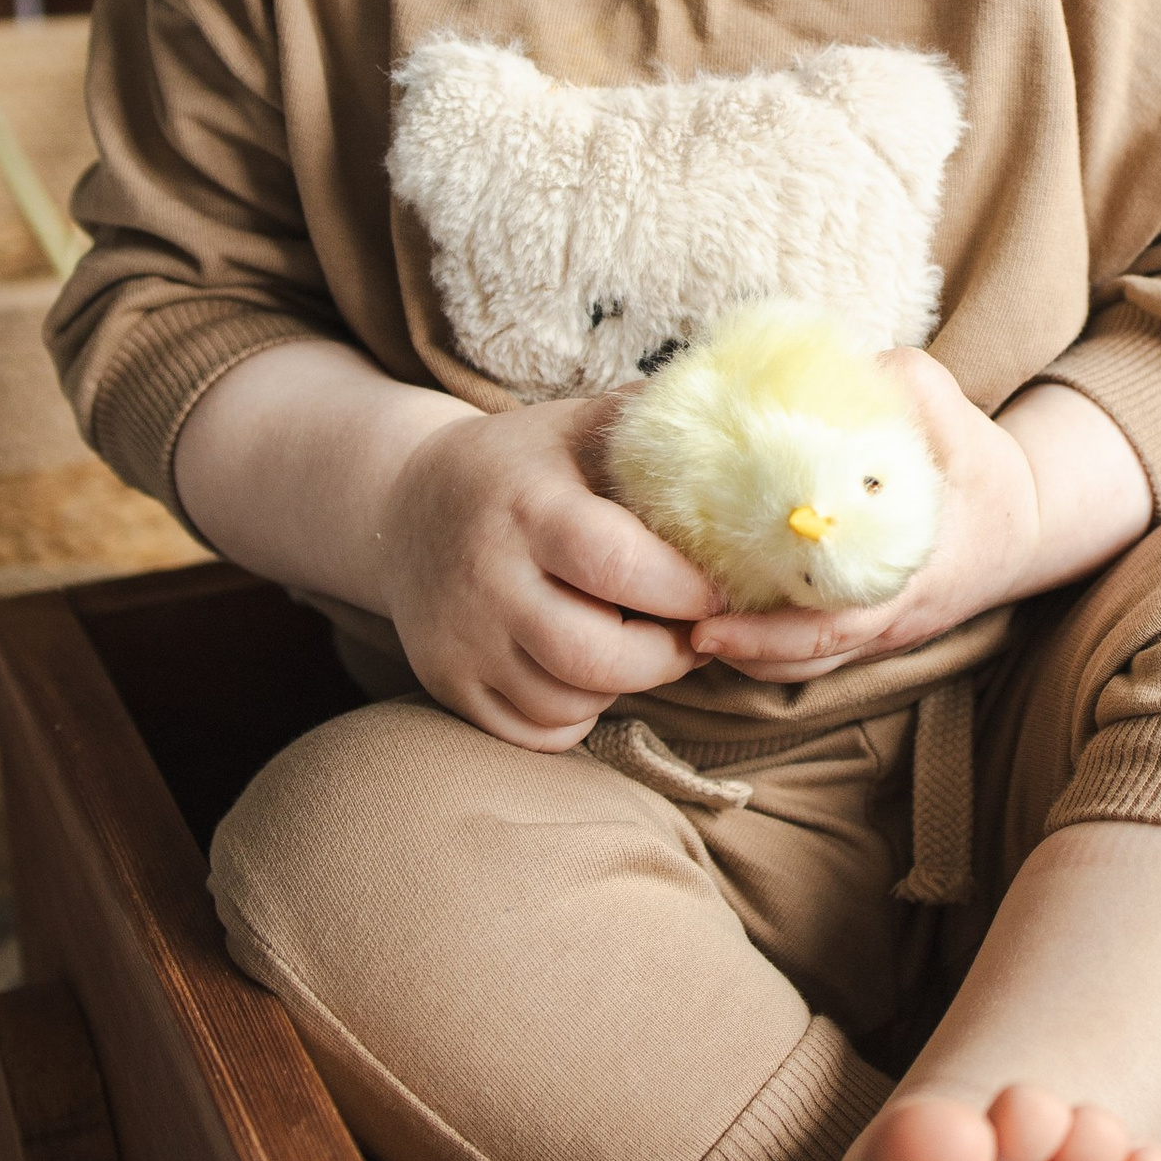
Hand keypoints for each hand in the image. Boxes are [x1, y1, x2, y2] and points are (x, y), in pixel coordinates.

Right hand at [378, 393, 725, 746]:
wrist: (403, 506)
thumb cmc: (522, 466)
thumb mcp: (579, 427)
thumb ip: (658, 429)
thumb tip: (756, 431)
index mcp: (527, 505)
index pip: (616, 564)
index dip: (683, 589)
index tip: (719, 589)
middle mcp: (485, 577)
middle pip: (597, 655)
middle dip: (665, 655)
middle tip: (690, 631)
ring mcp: (460, 638)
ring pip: (569, 702)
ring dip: (624, 685)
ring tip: (636, 641)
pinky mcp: (446, 683)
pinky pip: (537, 733)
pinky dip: (578, 713)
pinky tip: (585, 668)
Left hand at [692, 360, 1150, 683]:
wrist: (1030, 525)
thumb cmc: (986, 471)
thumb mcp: (955, 415)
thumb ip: (901, 383)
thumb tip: (836, 360)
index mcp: (911, 577)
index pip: (833, 624)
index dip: (768, 634)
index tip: (711, 625)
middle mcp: (892, 618)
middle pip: (805, 660)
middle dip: (741, 652)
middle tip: (686, 630)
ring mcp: (882, 631)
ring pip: (804, 665)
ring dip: (748, 653)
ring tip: (691, 623)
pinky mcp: (873, 628)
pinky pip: (813, 650)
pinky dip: (768, 641)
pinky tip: (727, 607)